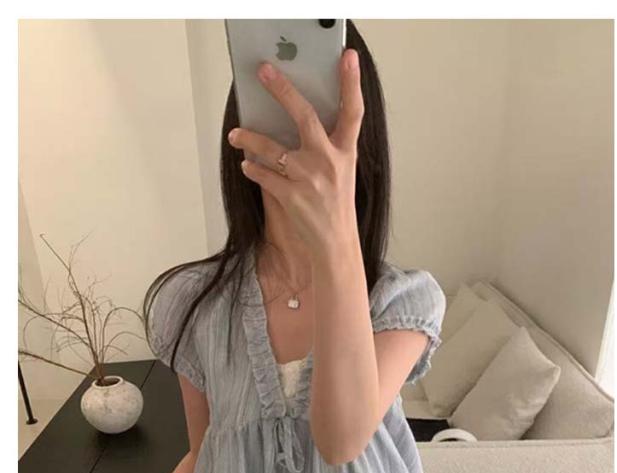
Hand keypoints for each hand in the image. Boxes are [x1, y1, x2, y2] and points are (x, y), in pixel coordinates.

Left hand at [228, 48, 363, 251]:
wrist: (334, 245)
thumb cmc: (335, 206)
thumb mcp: (341, 172)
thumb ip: (326, 145)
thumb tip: (294, 118)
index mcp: (345, 152)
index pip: (353, 111)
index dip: (352, 82)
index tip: (347, 57)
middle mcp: (329, 161)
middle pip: (304, 115)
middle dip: (282, 89)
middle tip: (264, 72)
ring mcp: (310, 178)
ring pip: (272, 147)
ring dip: (249, 138)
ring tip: (236, 135)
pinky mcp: (292, 196)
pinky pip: (263, 174)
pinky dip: (252, 169)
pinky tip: (247, 166)